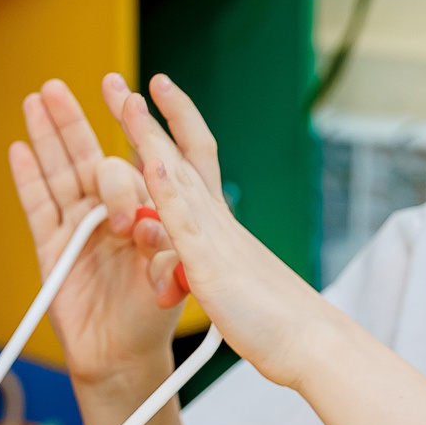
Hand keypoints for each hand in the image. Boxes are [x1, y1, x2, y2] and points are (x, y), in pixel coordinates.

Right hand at [11, 79, 187, 387]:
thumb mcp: (169, 281)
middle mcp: (111, 211)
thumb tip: (144, 223)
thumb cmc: (152, 316)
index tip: (126, 92)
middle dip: (74, 121)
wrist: (121, 357)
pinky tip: (19, 149)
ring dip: (47, 137)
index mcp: (148, 209)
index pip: (138, 159)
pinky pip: (38, 207)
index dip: (133, 126)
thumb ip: (161, 249)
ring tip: (36, 101)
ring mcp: (79, 226)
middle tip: (59, 88)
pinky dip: (28, 179)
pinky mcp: (52, 247)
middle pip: (88, 156)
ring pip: (60, 173)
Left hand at [105, 72, 331, 388]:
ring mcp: (213, 237)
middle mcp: (215, 219)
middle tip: (117, 83)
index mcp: (218, 222)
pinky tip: (151, 162)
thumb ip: (200, 262)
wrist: (309, 342)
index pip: (192, 157)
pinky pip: (186, 221)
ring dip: (150, 136)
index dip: (173, 120)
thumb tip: (183, 258)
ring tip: (127, 100)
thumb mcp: (226, 280)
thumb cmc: (271, 317)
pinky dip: (169, 189)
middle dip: (145, 118)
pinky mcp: (210, 264)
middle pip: (177, 153)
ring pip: (176, 176)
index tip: (155, 86)